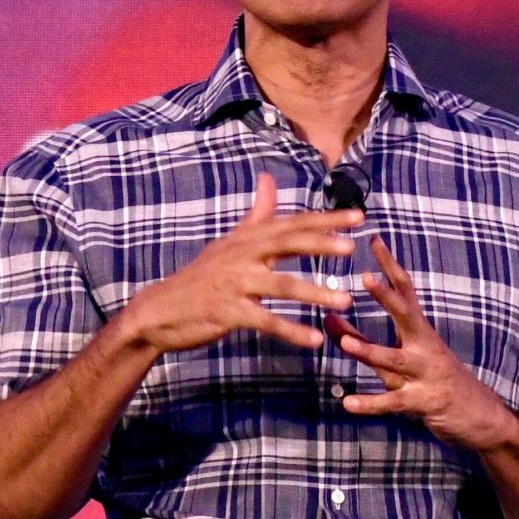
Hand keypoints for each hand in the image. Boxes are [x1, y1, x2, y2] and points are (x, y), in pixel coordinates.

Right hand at [116, 172, 358, 354]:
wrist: (159, 310)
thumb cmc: (201, 277)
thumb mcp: (229, 243)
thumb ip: (256, 214)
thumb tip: (268, 178)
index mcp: (247, 239)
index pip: (292, 223)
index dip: (325, 219)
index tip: (359, 216)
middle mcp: (242, 256)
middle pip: (286, 244)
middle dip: (320, 244)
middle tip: (351, 248)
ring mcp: (234, 284)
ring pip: (280, 286)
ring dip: (314, 293)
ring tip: (345, 301)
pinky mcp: (228, 312)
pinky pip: (265, 321)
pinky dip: (291, 331)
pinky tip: (314, 340)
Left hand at [326, 237, 518, 450]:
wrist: (481, 417)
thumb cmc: (433, 381)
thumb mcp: (397, 360)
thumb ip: (361, 340)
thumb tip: (327, 319)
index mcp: (419, 331)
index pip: (405, 291)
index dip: (390, 266)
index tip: (373, 240)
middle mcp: (425, 347)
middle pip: (406, 316)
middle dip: (387, 296)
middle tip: (365, 278)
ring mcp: (425, 375)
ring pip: (395, 361)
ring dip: (370, 351)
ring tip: (346, 344)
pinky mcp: (423, 403)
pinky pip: (393, 403)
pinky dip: (371, 403)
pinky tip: (348, 403)